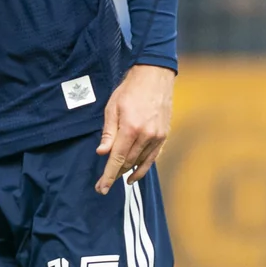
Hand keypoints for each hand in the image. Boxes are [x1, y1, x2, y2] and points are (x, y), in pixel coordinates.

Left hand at [94, 64, 174, 193]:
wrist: (154, 77)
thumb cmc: (129, 91)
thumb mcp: (112, 108)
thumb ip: (108, 133)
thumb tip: (102, 153)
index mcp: (130, 128)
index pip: (117, 159)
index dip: (108, 176)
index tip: (101, 189)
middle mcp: (146, 135)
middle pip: (127, 162)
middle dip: (114, 174)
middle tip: (103, 183)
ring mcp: (157, 136)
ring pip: (139, 162)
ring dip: (127, 171)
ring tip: (115, 178)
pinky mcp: (164, 135)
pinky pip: (152, 158)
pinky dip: (143, 168)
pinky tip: (133, 175)